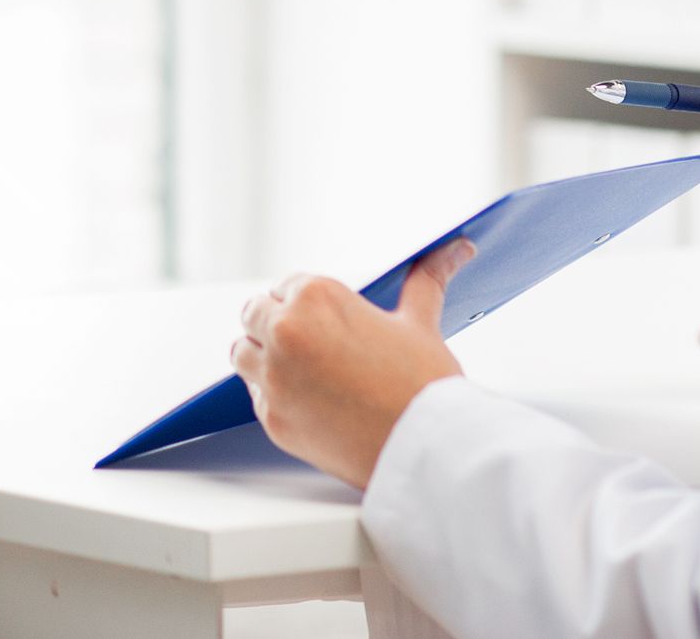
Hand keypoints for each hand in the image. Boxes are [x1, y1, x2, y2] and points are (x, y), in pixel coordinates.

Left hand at [228, 239, 473, 489]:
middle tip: (312, 346)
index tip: (323, 320)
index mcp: (315, 296)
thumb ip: (426, 279)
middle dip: (276, 325)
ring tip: (301, 370)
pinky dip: (275, 397)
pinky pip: (256, 397)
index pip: (285, 286)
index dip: (303, 303)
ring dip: (263, 358)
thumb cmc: (426, 384)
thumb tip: (456, 247)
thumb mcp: (421, 323)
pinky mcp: (272, 418)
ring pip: (243, 354)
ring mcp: (273, 377)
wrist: (429, 452)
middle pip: (255, 314)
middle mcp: (285, 330)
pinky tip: (309, 402)